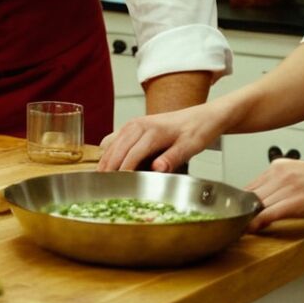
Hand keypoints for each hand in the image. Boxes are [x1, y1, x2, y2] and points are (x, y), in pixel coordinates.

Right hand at [97, 104, 220, 172]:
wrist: (202, 116)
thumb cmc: (197, 131)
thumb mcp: (191, 146)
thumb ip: (172, 158)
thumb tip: (157, 169)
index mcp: (153, 131)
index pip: (132, 155)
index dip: (123, 171)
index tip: (117, 185)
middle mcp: (139, 125)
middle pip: (118, 149)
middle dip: (109, 167)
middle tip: (102, 184)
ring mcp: (135, 123)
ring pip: (113, 143)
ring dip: (106, 159)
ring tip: (101, 176)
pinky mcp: (134, 125)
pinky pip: (115, 137)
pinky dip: (109, 150)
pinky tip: (108, 161)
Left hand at [246, 158, 303, 229]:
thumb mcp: (298, 173)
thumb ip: (279, 182)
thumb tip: (265, 195)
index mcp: (278, 166)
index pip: (251, 185)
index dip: (242, 201)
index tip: (239, 211)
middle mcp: (279, 174)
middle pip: (250, 194)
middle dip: (243, 210)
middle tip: (238, 222)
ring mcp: (286, 187)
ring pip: (257, 204)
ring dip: (248, 218)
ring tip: (242, 228)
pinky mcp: (295, 201)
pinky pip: (268, 213)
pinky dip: (257, 222)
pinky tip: (251, 229)